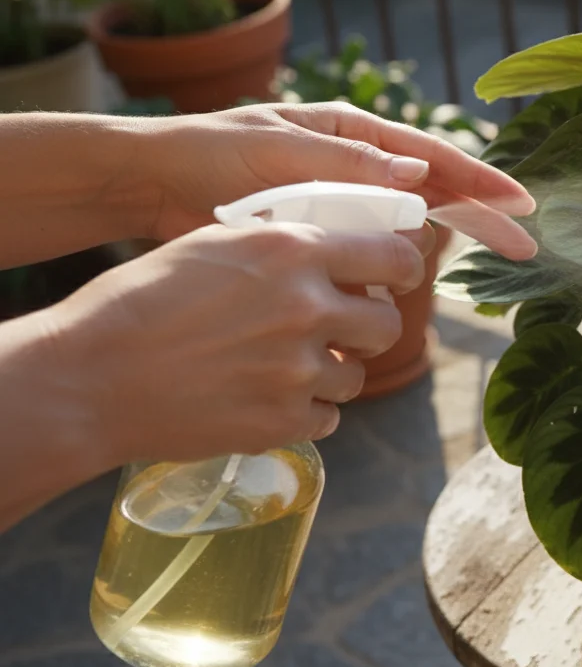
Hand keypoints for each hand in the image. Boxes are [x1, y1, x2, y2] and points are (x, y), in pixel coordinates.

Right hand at [35, 220, 434, 463]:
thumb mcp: (215, 244)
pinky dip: (305, 411)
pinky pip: (327, 417)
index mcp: (292, 252)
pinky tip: (266, 397)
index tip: (399, 279)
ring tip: (283, 366)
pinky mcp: (284, 422)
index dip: (403, 269)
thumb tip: (339, 252)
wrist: (93, 376)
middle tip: (343, 330)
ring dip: (332, 372)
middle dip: (370, 328)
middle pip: (386, 325)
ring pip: (356, 376)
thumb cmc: (143, 301)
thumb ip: (284, 246)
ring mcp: (299, 371)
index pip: (392, 256)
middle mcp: (307, 309)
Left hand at [142, 102, 536, 258]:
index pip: (432, 158)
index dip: (479, 181)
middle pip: (435, 196)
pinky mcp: (322, 245)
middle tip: (525, 248)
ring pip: (406, 235)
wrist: (153, 186)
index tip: (519, 205)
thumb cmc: (211, 154)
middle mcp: (357, 170)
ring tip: (447, 273)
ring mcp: (342, 209)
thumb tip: (418, 174)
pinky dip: (386, 280)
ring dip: (427, 255)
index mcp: (353, 136)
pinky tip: (394, 299)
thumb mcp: (280, 151)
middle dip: (481, 219)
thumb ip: (348, 164)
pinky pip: (369, 262)